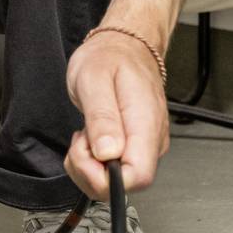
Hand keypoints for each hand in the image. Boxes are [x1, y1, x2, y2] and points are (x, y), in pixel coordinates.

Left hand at [63, 23, 170, 198]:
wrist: (122, 48)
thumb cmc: (108, 59)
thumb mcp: (94, 80)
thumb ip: (102, 119)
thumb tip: (108, 154)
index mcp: (145, 124)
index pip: (139, 176)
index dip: (108, 179)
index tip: (87, 157)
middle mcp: (151, 140)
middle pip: (127, 185)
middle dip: (91, 171)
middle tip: (81, 140)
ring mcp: (146, 145)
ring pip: (117, 182)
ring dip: (90, 166)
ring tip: (86, 134)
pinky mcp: (136, 148)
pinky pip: (114, 171)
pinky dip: (93, 162)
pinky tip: (91, 139)